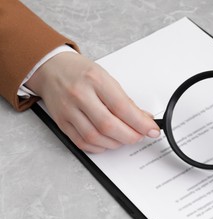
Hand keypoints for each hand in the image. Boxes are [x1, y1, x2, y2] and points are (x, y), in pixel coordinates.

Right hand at [26, 52, 159, 152]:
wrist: (51, 69)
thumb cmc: (80, 72)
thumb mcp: (106, 78)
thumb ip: (125, 100)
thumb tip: (143, 118)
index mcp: (95, 80)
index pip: (122, 107)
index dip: (140, 123)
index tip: (152, 129)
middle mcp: (80, 95)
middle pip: (108, 126)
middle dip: (130, 136)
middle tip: (140, 135)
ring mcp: (68, 110)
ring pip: (95, 137)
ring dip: (116, 143)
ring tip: (125, 138)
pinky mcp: (61, 123)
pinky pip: (82, 143)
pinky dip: (99, 147)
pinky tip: (108, 142)